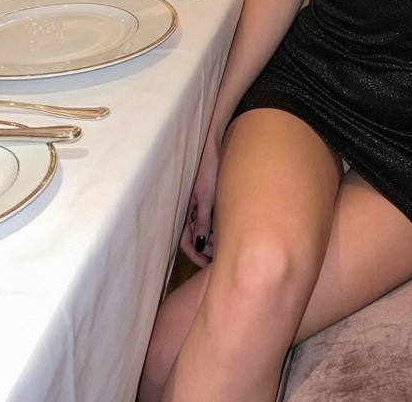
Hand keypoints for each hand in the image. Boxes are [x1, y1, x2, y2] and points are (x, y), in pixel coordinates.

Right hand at [180, 145, 220, 267]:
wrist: (215, 146)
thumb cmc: (209, 169)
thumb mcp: (206, 197)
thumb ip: (202, 221)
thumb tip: (200, 245)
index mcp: (186, 211)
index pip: (186, 241)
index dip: (195, 255)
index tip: (207, 264)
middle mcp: (191, 210)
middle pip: (195, 239)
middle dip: (206, 251)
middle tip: (220, 257)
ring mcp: (199, 205)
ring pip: (203, 231)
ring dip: (211, 241)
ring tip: (225, 246)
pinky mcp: (207, 199)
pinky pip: (208, 220)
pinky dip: (215, 229)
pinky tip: (225, 232)